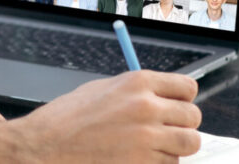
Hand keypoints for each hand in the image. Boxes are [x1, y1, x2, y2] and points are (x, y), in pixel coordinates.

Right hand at [10, 70, 201, 162]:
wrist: (45, 145)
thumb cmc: (67, 118)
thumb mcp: (102, 89)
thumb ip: (136, 91)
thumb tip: (162, 97)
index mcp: (138, 82)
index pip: (188, 88)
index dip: (183, 99)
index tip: (176, 106)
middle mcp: (147, 107)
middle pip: (193, 116)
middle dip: (183, 124)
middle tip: (167, 130)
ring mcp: (146, 137)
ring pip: (188, 143)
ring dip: (176, 147)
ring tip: (156, 146)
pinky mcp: (143, 163)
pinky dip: (159, 163)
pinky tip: (139, 158)